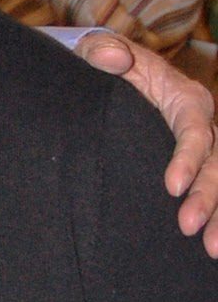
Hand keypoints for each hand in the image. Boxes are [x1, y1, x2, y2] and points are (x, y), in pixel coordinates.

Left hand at [76, 32, 217, 255]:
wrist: (107, 82)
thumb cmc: (103, 67)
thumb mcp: (96, 52)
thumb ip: (101, 52)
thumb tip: (116, 59)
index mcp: (184, 97)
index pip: (194, 128)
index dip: (187, 157)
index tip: (171, 186)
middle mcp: (201, 125)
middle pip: (215, 162)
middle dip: (207, 196)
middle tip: (187, 226)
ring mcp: (201, 151)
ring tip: (211, 249)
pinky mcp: (195, 169)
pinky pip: (212, 192)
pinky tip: (212, 247)